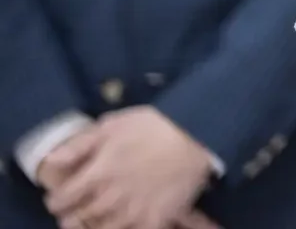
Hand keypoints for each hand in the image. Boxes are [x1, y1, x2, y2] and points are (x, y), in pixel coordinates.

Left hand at [41, 107, 215, 228]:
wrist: (198, 135)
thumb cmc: (154, 125)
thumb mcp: (113, 124)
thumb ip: (79, 145)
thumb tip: (50, 162)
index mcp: (97, 174)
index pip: (61, 200)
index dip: (56, 200)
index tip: (59, 197)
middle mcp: (110, 198)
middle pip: (77, 219)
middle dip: (71, 215)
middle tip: (76, 210)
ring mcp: (132, 212)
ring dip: (93, 226)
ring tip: (98, 219)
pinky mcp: (154, 220)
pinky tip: (125, 223)